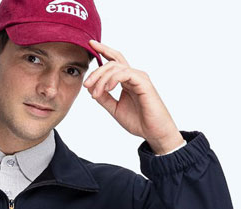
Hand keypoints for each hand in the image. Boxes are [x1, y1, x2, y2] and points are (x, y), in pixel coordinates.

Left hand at [82, 40, 183, 154]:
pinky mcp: (143, 82)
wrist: (153, 132)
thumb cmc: (138, 120)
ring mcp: (139, 77)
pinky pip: (125, 73)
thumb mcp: (114, 108)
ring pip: (116, 67)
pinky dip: (113, 79)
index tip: (91, 44)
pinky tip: (107, 89)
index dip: (103, 50)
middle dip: (96, 72)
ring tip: (95, 94)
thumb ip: (103, 97)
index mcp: (127, 80)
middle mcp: (133, 76)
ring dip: (101, 79)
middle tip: (86, 85)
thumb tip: (90, 88)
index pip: (114, 60)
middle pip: (112, 62)